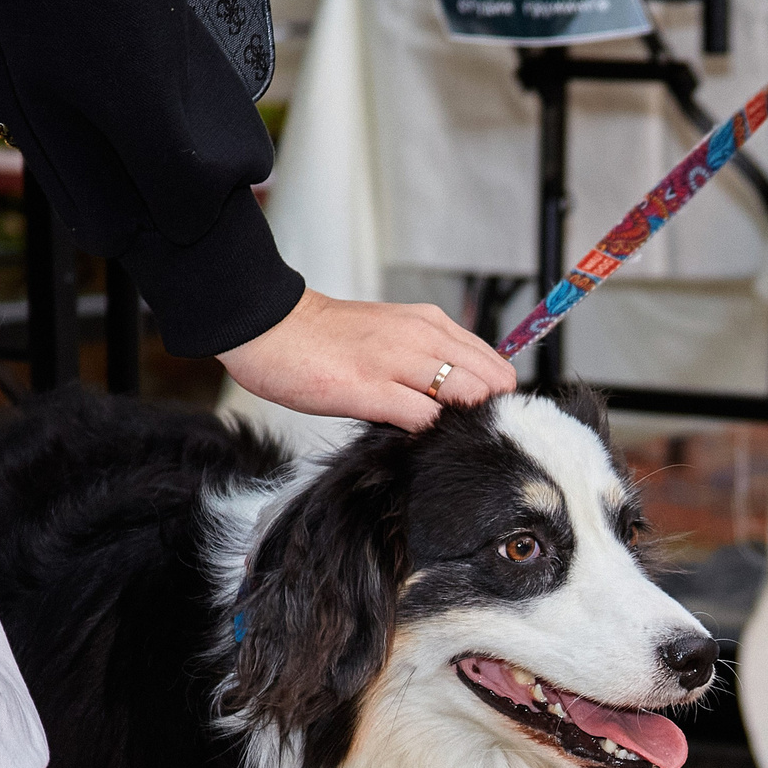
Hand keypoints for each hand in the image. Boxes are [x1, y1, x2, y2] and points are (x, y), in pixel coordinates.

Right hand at [217, 290, 517, 430]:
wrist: (272, 328)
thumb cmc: (326, 340)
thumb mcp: (391, 335)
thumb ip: (425, 359)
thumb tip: (456, 398)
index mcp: (429, 323)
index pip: (492, 362)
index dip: (495, 396)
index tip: (484, 420)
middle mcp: (421, 337)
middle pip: (489, 381)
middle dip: (489, 414)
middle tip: (473, 439)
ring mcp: (398, 361)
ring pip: (466, 395)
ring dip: (465, 424)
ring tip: (449, 444)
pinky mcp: (371, 389)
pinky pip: (424, 418)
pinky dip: (430, 435)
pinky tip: (419, 445)